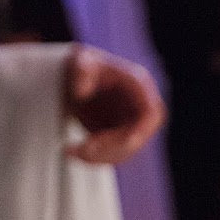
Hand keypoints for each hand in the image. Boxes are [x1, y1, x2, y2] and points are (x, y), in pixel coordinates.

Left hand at [64, 44, 165, 164]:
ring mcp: (134, 126)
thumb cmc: (82, 65)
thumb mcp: (80, 61)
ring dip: (98, 157)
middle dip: (108, 149)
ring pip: (123, 153)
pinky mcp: (122, 140)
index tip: (113, 144)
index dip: (136, 133)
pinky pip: (113, 156)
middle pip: (135, 139)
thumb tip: (81, 91)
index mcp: (140, 86)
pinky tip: (72, 152)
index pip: (150, 115)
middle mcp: (143, 109)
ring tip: (69, 151)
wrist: (75, 78)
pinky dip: (93, 158)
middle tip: (79, 149)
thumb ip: (81, 69)